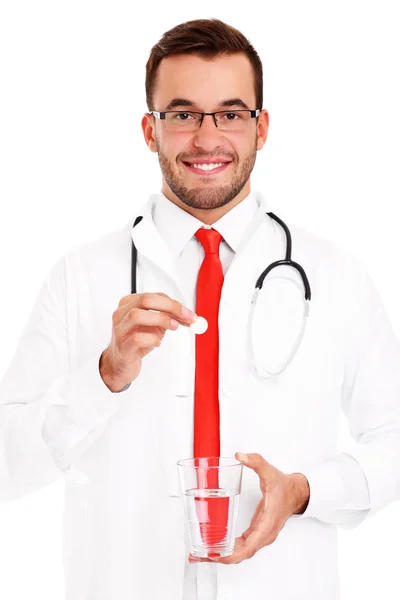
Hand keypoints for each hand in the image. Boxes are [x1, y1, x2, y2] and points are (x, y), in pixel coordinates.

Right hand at [100, 292, 196, 391]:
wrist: (120, 364)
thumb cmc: (136, 342)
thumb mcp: (153, 326)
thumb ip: (168, 317)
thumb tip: (187, 315)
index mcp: (129, 304)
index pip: (154, 296)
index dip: (174, 303)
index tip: (189, 313)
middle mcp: (121, 314)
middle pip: (145, 300)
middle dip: (170, 307)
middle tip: (186, 317)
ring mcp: (119, 330)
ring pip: (136, 315)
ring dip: (160, 319)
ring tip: (173, 327)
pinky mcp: (122, 347)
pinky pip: (137, 339)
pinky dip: (152, 339)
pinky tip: (157, 343)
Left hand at [189, 452, 309, 564]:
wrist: (297, 492)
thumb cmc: (285, 487)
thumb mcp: (270, 472)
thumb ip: (256, 462)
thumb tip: (241, 456)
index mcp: (266, 525)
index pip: (248, 548)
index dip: (231, 554)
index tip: (216, 556)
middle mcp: (264, 535)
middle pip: (240, 554)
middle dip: (219, 557)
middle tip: (198, 556)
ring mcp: (261, 535)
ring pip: (240, 552)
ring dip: (222, 554)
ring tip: (201, 553)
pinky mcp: (257, 532)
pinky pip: (242, 545)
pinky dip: (229, 548)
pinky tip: (216, 546)